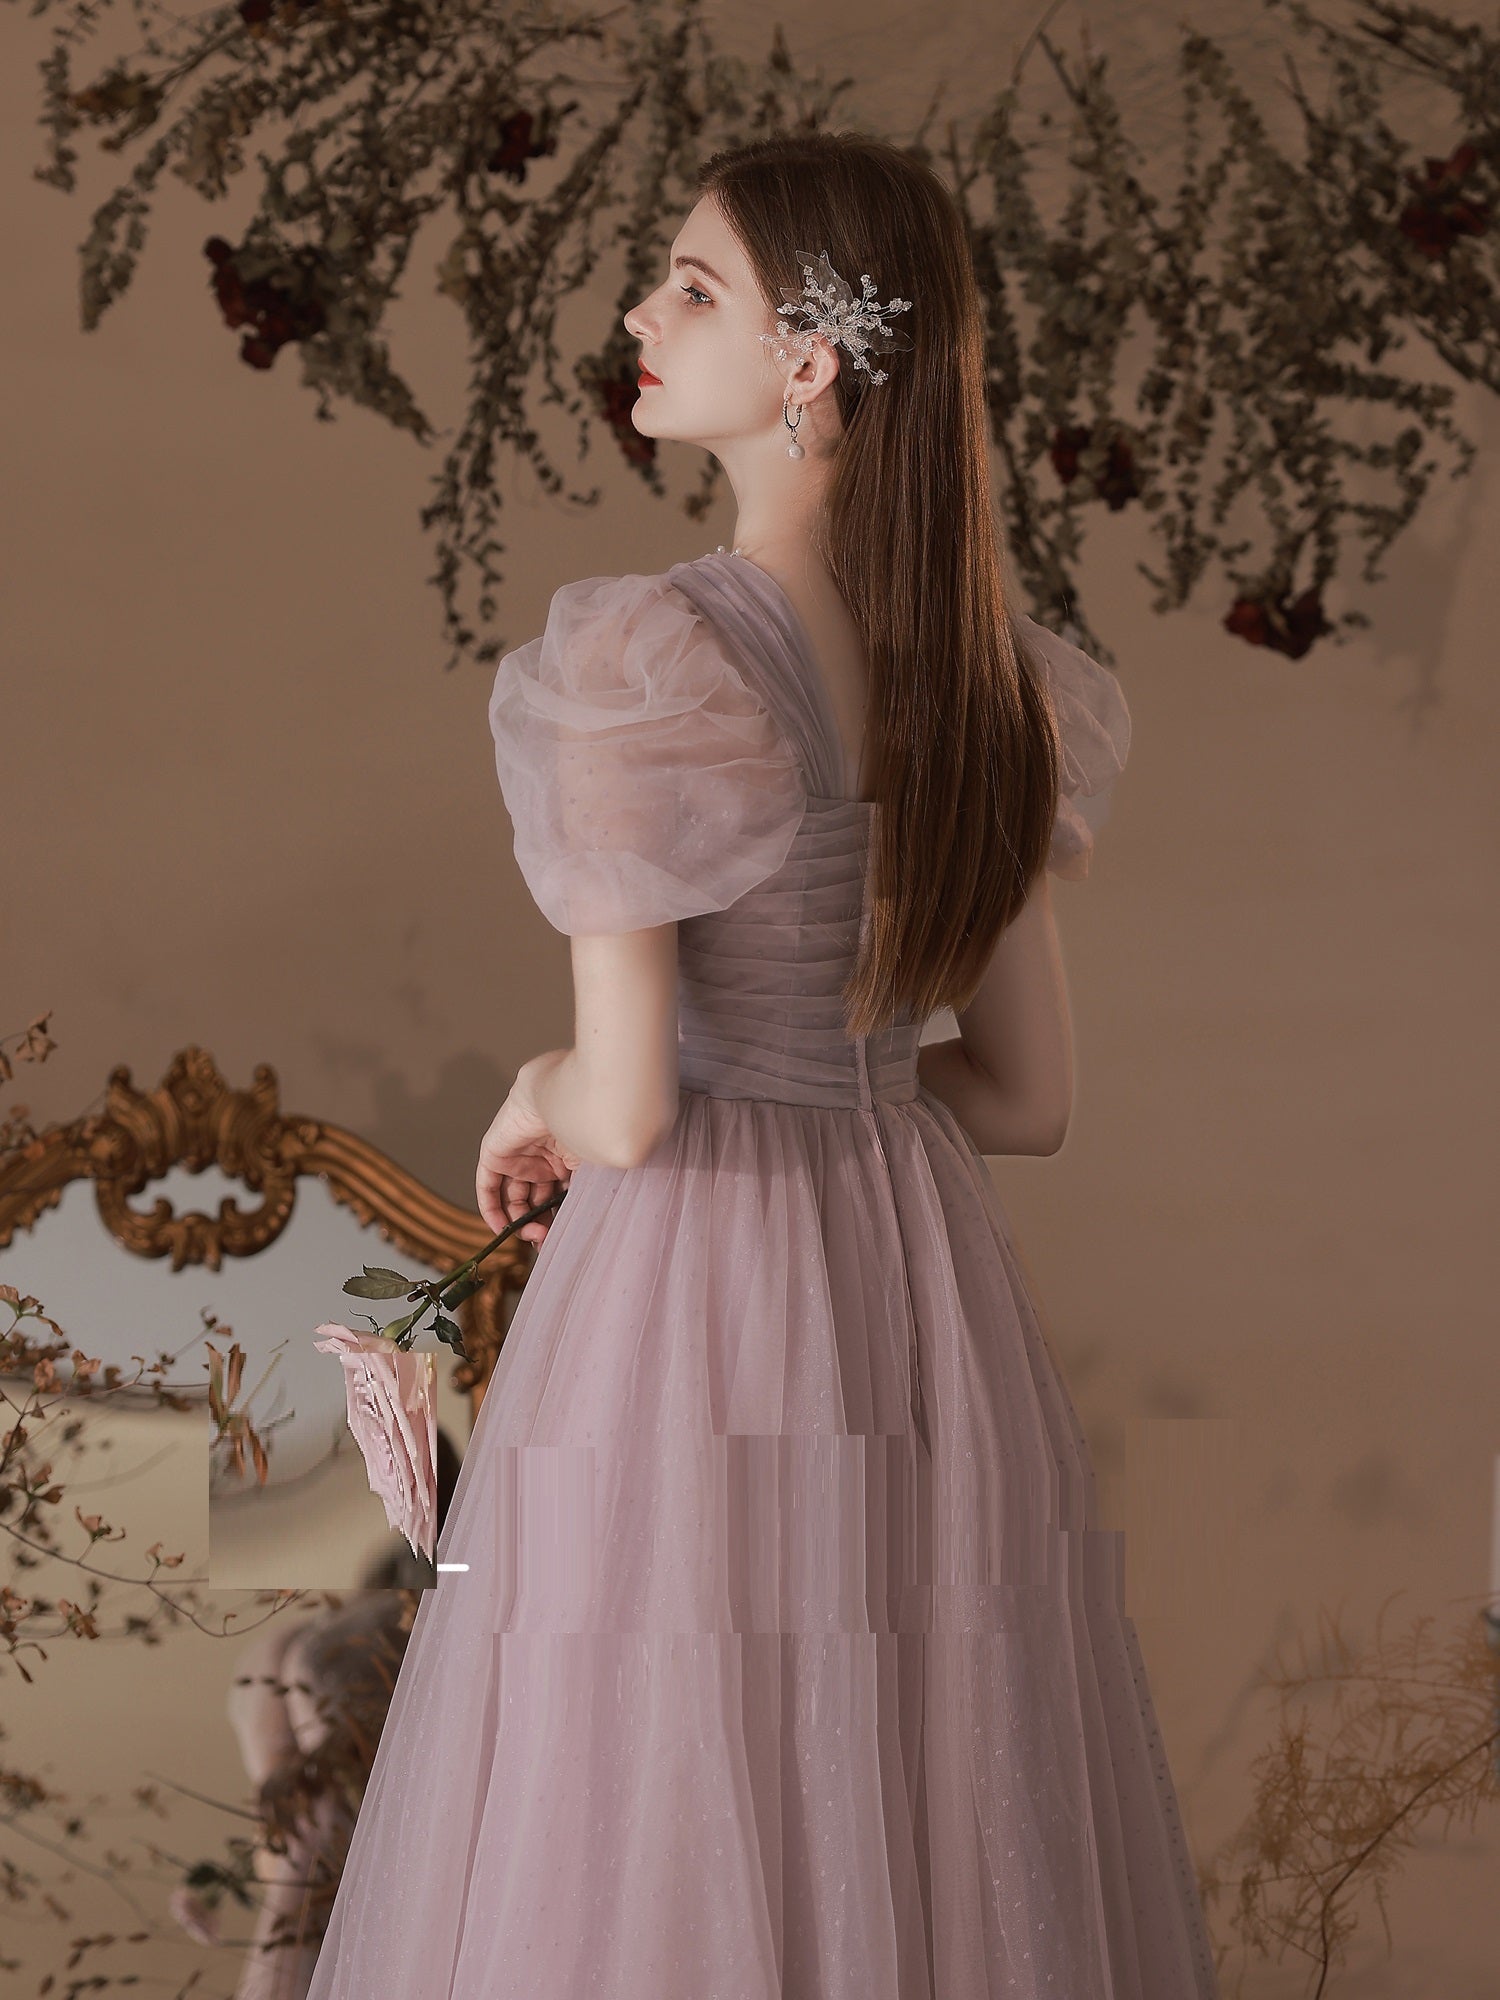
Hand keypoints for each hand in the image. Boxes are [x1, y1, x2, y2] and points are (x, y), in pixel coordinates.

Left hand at [475, 1051, 579, 1245]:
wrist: (565, 1098)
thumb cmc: (586, 1126)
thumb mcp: (589, 1168)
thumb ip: (583, 1194)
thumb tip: (583, 1225)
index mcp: (565, 1159)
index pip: (556, 1196)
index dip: (558, 1219)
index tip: (563, 1239)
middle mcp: (541, 1158)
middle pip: (535, 1200)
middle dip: (541, 1223)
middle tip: (548, 1240)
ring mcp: (518, 1156)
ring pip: (514, 1197)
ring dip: (521, 1222)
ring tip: (535, 1235)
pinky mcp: (495, 1153)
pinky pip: (488, 1186)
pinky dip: (492, 1209)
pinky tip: (503, 1229)